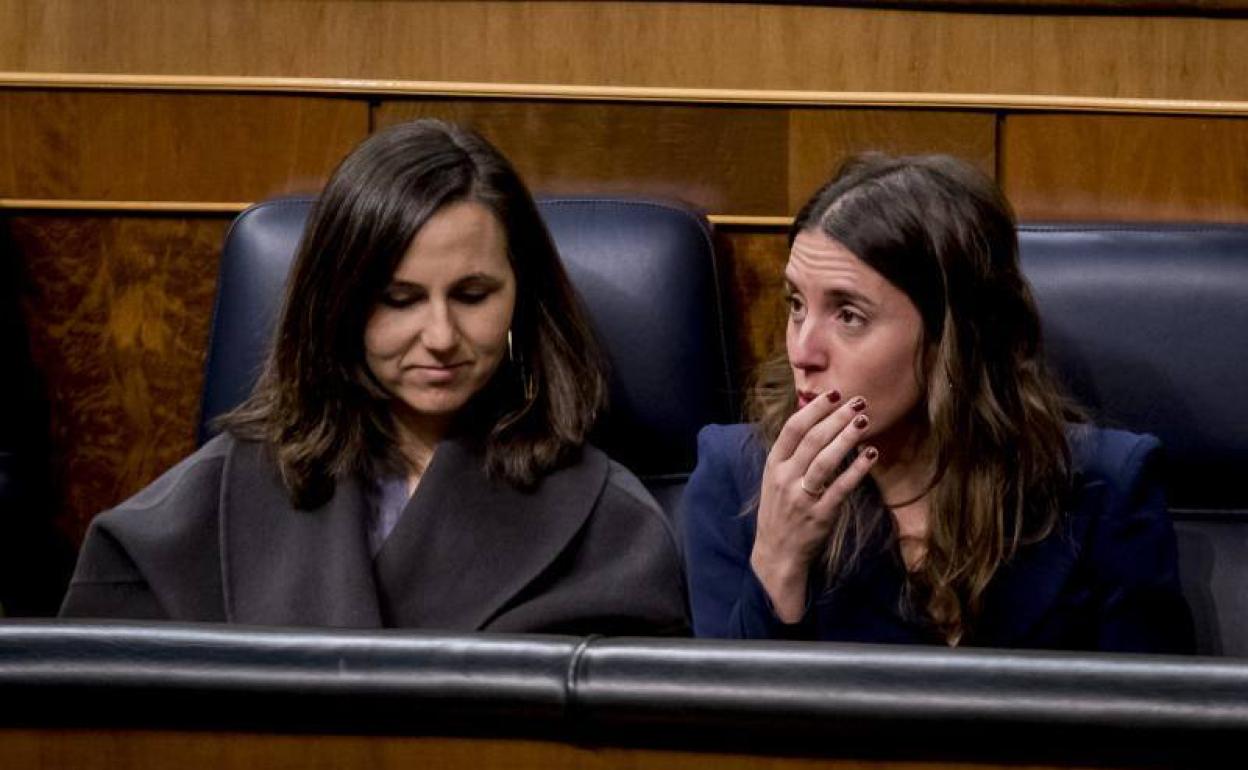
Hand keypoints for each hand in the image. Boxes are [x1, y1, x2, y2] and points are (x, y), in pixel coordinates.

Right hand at [749, 391, 877, 621]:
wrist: (776, 553)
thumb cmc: (780, 511)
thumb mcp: (776, 478)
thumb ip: (792, 452)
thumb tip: (814, 418)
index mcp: (774, 465)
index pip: (792, 429)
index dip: (814, 409)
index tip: (834, 394)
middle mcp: (785, 478)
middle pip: (812, 439)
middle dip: (837, 417)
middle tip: (859, 402)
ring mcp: (801, 497)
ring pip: (825, 460)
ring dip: (846, 437)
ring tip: (864, 421)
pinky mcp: (820, 514)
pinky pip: (841, 487)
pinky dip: (857, 469)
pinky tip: (871, 454)